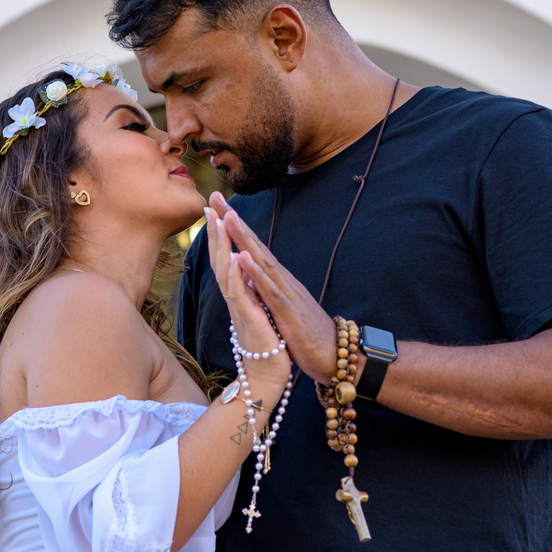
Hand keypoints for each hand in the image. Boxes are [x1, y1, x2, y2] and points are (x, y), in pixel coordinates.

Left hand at [207, 193, 344, 384]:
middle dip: (234, 221)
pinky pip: (270, 290)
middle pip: (255, 245)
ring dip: (245, 238)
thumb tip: (252, 279)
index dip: (234, 227)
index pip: (252, 248)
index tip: (215, 206)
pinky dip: (255, 273)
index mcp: (277, 280)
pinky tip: (242, 258)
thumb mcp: (282, 308)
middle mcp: (282, 280)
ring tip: (229, 217)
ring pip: (263, 261)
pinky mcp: (289, 312)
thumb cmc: (307, 333)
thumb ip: (269, 291)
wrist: (335, 355)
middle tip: (215, 195)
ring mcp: (287, 294)